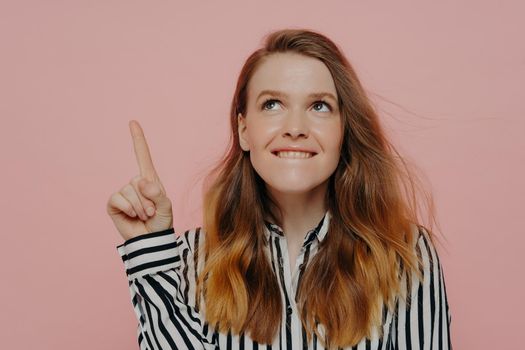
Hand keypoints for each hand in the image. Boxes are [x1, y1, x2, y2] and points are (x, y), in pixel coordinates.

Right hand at [106, 120, 172, 240]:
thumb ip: (157, 194)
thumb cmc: (161, 223)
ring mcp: (124, 193)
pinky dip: (128, 209)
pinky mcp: (114, 204)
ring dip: (139, 207)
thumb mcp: (166, 207)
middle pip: (137, 181)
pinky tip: (132, 216)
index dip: (137, 139)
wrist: (151, 241)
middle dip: (147, 200)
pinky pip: (118, 199)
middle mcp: (135, 183)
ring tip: (144, 216)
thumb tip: (139, 181)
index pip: (142, 155)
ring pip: (129, 192)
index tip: (133, 122)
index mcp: (150, 180)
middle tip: (151, 213)